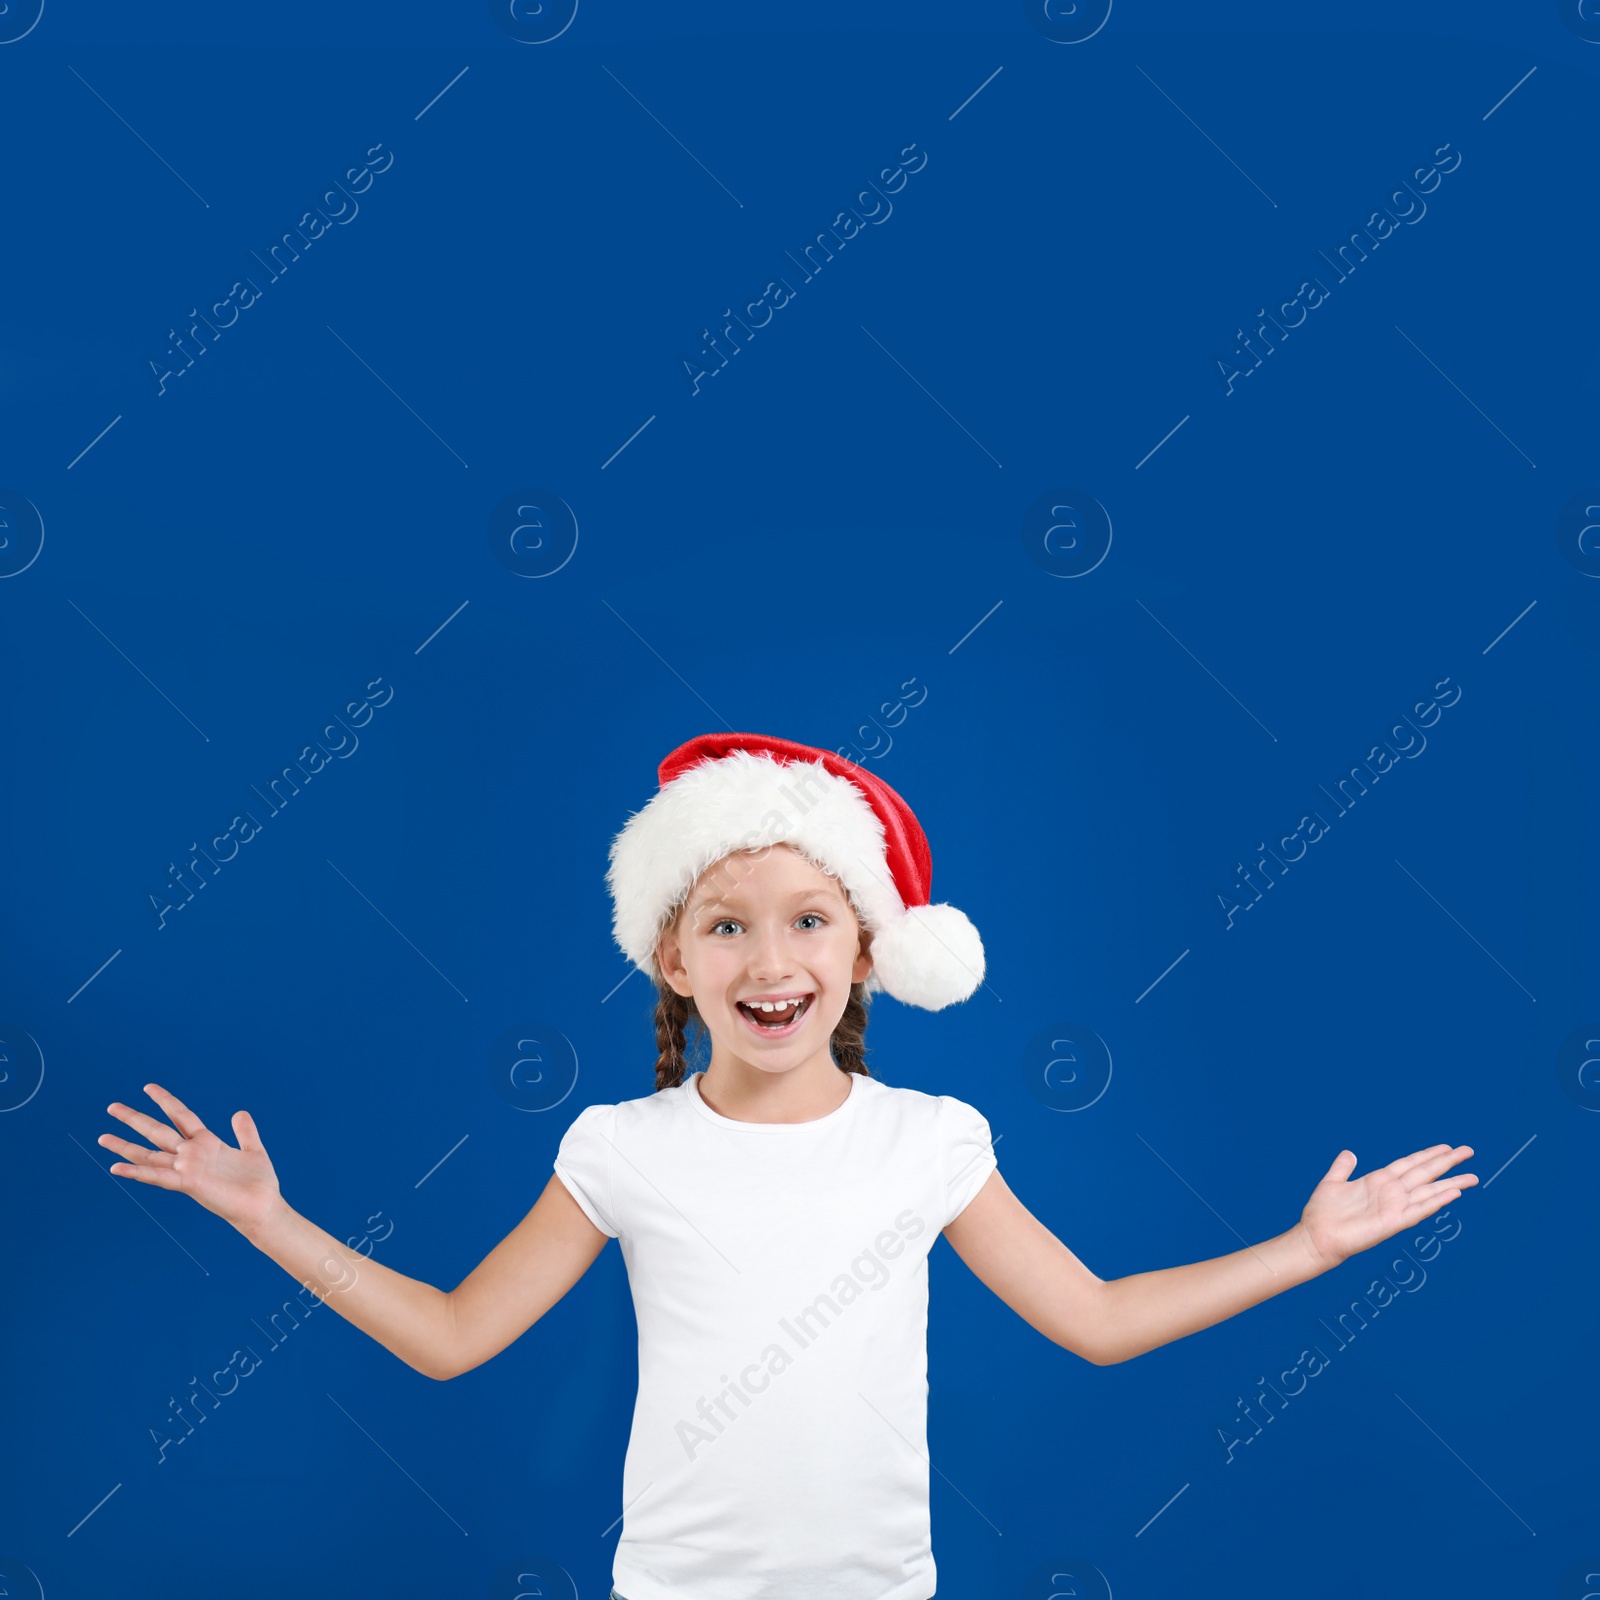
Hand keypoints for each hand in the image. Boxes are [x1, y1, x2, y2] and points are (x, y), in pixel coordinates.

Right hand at [99, 1083, 284, 1239]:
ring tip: (102, 1137)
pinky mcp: (189, 1183)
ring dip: (125, 1146)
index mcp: (207, 1144)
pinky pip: (159, 1176)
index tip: (148, 1087)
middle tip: (111, 1106)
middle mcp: (192, 1155)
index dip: (166, 1100)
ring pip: (150, 1153)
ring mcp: (188, 1168)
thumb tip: (239, 1112)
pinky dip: (137, 1172)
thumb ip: (245, 1131)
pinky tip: (116, 1167)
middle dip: (135, 1119)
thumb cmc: (258, 1183)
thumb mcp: (253, 1149)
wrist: (263, 1207)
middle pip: (158, 1131)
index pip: (181, 1116)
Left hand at [1296, 1143, 1476, 1270]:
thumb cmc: (1322, 1213)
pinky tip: (1453, 1194)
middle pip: (1425, 1174)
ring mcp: (1394, 1207)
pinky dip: (1436, 1202)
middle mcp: (1391, 1193)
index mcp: (1378, 1181)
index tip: (1447, 1147)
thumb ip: (1343, 1167)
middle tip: (1469, 1151)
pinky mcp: (1393, 1222)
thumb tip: (1350, 1152)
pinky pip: (1419, 1210)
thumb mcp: (1333, 1182)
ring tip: (1473, 1177)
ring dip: (1451, 1184)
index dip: (1428, 1155)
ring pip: (1429, 1192)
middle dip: (1447, 1162)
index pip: (1409, 1164)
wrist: (1316, 1236)